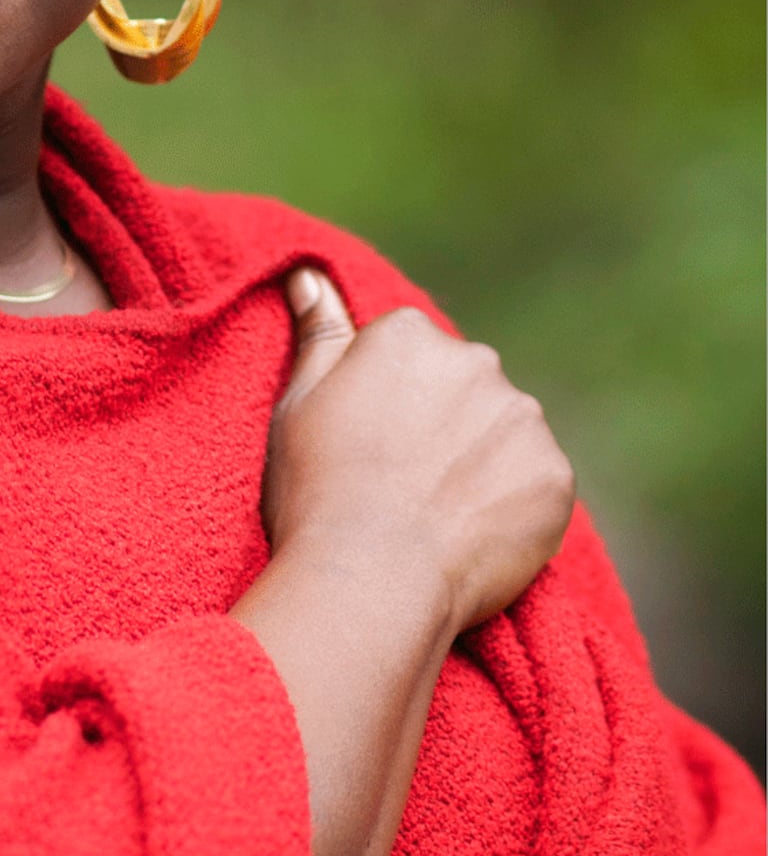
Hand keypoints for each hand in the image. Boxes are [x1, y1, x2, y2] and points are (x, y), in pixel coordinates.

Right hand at [266, 269, 575, 637]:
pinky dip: (513, 505)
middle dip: (444, 422)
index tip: (370, 442)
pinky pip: (537, 483)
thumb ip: (319, 332)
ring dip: (483, 461)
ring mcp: (522, 419)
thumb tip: (310, 274)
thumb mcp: (299, 403)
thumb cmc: (320, 491)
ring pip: (505, 431)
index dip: (389, 402)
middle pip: (465, 384)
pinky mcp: (556, 477)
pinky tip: (472, 534)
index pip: (410, 352)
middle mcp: (476, 361)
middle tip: (405, 482)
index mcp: (409, 335)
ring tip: (439, 513)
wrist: (371, 581)